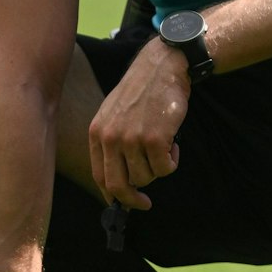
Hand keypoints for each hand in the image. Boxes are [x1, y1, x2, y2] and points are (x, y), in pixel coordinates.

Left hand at [88, 40, 189, 209]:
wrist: (162, 68)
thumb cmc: (142, 91)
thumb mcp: (115, 114)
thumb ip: (112, 142)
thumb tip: (119, 179)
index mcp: (97, 133)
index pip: (99, 176)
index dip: (112, 195)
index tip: (124, 203)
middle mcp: (110, 138)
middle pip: (118, 186)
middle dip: (133, 199)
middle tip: (145, 202)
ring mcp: (132, 139)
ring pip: (145, 177)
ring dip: (158, 170)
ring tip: (164, 149)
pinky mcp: (154, 138)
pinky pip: (165, 168)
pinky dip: (172, 162)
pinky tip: (173, 144)